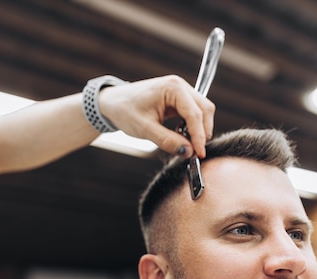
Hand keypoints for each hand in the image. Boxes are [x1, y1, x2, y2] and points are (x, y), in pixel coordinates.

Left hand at [99, 75, 214, 157]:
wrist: (112, 103)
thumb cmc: (124, 111)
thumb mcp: (145, 129)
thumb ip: (168, 141)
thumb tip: (189, 152)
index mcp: (173, 88)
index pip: (195, 114)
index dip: (199, 136)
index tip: (199, 154)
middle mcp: (180, 86)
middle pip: (205, 110)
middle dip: (202, 132)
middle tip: (195, 152)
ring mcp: (180, 91)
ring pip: (202, 111)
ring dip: (199, 129)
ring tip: (186, 144)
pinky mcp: (178, 99)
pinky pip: (193, 113)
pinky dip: (192, 126)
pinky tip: (182, 136)